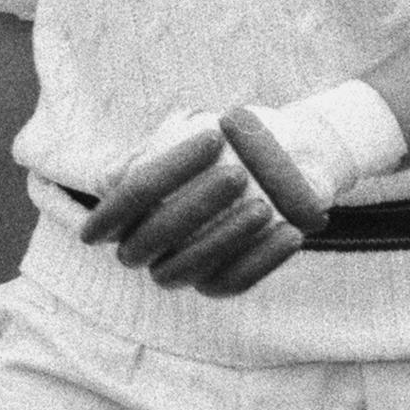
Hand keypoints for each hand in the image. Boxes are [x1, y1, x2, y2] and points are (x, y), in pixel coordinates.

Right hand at [85, 106, 302, 299]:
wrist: (274, 161)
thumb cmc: (223, 139)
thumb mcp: (191, 125)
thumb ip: (164, 139)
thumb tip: (131, 168)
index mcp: (120, 207)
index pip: (123, 200)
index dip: (165, 171)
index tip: (212, 138)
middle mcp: (138, 245)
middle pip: (150, 237)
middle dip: (193, 206)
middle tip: (238, 175)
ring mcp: (174, 269)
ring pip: (184, 268)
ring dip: (222, 239)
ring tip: (263, 207)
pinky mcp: (213, 284)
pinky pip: (231, 281)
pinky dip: (261, 259)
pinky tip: (289, 233)